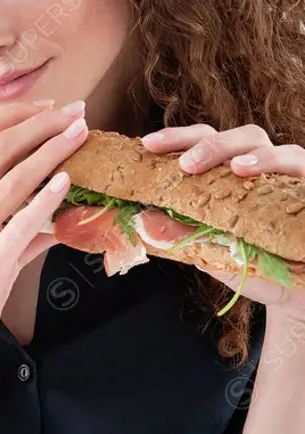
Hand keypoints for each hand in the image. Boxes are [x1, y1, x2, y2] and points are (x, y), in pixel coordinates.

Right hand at [0, 100, 88, 376]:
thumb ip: (7, 213)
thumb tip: (52, 193)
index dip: (17, 115)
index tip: (50, 107)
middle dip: (41, 124)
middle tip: (75, 113)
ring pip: (13, 179)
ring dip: (52, 151)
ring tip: (80, 135)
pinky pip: (21, 225)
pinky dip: (46, 200)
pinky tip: (66, 182)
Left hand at [140, 122, 304, 314]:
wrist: (296, 296)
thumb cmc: (253, 267)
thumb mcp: (212, 255)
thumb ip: (182, 237)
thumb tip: (144, 221)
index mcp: (234, 173)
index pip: (207, 140)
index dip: (179, 138)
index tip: (148, 144)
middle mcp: (268, 168)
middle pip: (245, 136)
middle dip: (214, 144)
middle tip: (187, 164)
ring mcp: (296, 180)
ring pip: (286, 151)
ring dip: (260, 156)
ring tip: (238, 169)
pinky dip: (296, 175)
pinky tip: (281, 184)